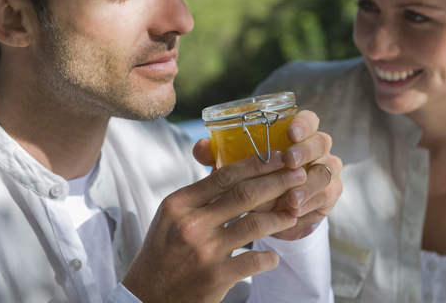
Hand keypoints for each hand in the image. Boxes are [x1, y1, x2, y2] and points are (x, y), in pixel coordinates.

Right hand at [121, 153, 307, 302]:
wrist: (146, 297)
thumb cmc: (163, 253)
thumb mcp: (171, 218)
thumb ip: (200, 196)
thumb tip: (233, 169)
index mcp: (179, 204)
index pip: (223, 175)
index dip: (255, 164)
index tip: (277, 157)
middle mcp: (191, 224)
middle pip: (244, 194)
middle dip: (277, 182)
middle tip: (299, 175)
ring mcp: (204, 251)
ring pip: (255, 224)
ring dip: (280, 217)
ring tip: (294, 212)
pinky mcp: (215, 277)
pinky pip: (254, 261)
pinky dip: (269, 258)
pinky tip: (273, 256)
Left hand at [194, 110, 342, 240]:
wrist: (271, 213)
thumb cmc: (252, 181)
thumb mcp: (234, 169)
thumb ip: (218, 155)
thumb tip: (200, 147)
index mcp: (296, 134)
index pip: (308, 119)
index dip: (302, 124)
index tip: (290, 132)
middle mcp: (315, 148)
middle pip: (321, 142)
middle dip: (305, 151)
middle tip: (289, 162)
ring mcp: (325, 170)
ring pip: (325, 171)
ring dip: (308, 184)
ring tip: (291, 197)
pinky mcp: (329, 195)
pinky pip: (326, 196)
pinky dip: (310, 204)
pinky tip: (296, 211)